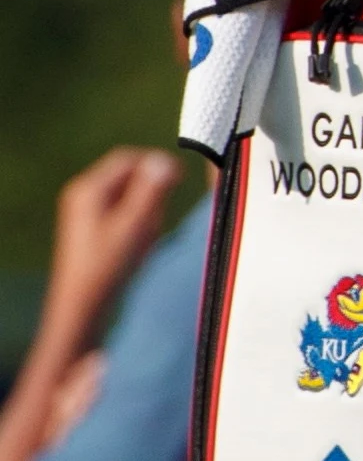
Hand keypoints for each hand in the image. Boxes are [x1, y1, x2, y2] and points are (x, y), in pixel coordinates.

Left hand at [43, 150, 176, 322]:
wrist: (83, 302)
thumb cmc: (108, 264)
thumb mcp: (135, 224)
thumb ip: (151, 190)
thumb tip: (164, 160)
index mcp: (89, 189)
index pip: (128, 158)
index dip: (156, 164)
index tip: (180, 180)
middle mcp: (84, 194)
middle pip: (129, 176)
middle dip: (151, 193)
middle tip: (158, 219)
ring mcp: (86, 210)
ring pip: (129, 195)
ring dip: (146, 210)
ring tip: (146, 237)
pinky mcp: (92, 226)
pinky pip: (123, 211)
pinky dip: (138, 222)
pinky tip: (139, 244)